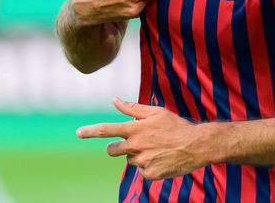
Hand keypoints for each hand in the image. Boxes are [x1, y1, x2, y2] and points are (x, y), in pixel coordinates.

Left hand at [77, 97, 211, 180]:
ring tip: (156, 148)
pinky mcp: (151, 174)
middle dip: (115, 147)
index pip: (106, 130)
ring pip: (130, 160)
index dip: (90, 131)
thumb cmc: (175, 126)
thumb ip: (133, 108)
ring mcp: (143, 162)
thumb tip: (114, 99)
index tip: (78, 133)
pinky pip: (142, 171)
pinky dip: (149, 165)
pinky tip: (162, 158)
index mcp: (135, 129)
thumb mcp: (155, 112)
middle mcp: (136, 146)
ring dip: (137, 154)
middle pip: (112, 150)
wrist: (196, 145)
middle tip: (130, 143)